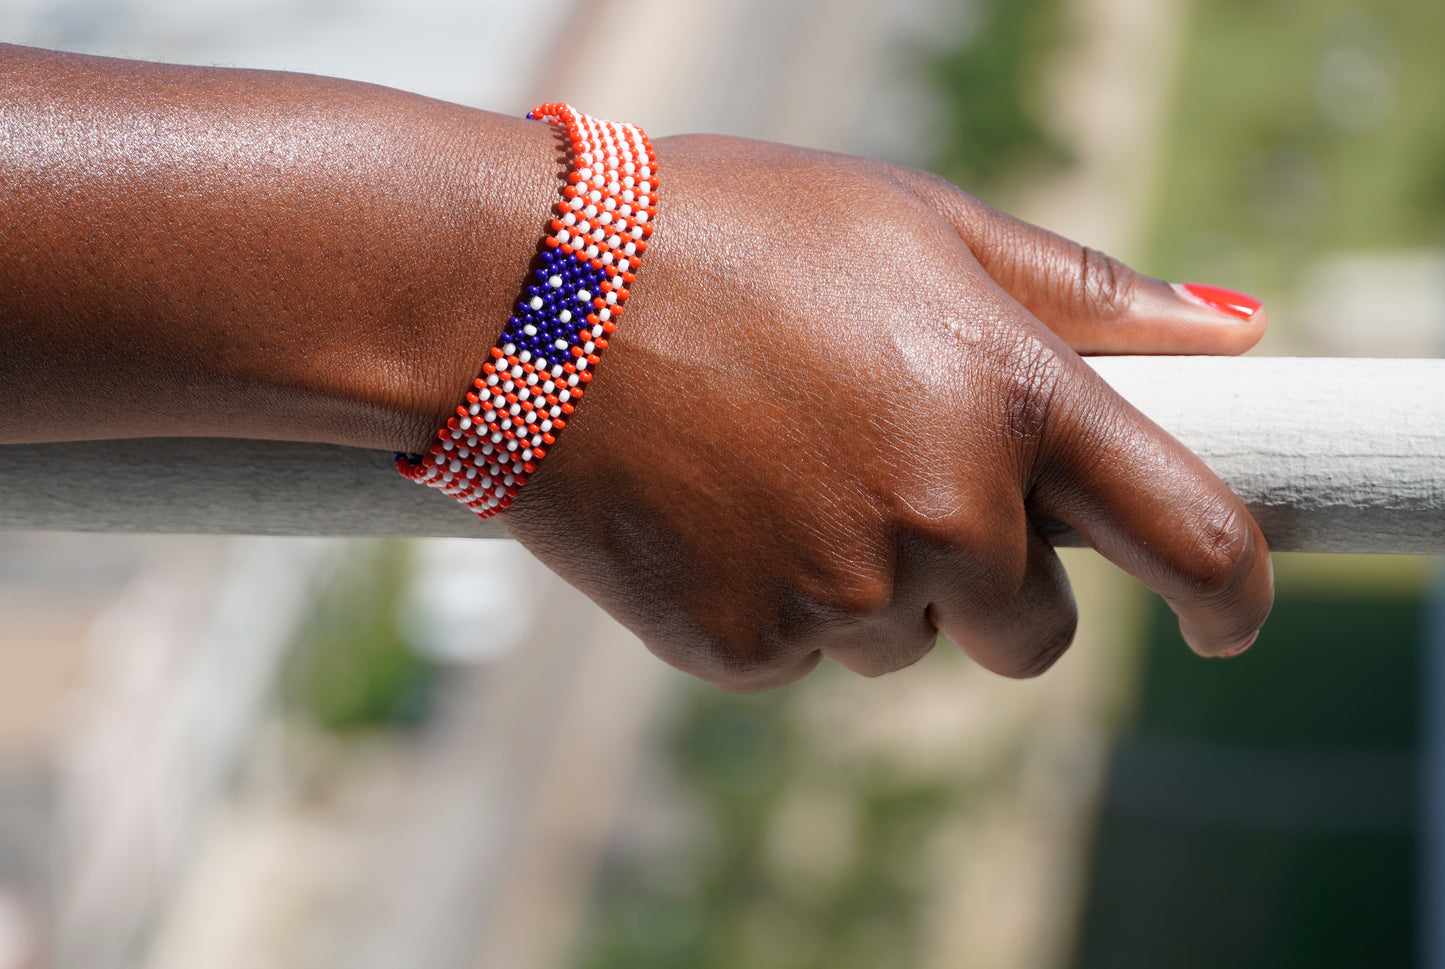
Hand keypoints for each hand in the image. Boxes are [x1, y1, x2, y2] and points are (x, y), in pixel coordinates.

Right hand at [499, 134, 1274, 689]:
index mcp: (1014, 400)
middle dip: (993, 584)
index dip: (1230, 591)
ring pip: (903, 643)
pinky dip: (772, 600)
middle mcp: (947, 515)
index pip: (1193, 538)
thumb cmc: (731, 233)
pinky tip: (710, 509)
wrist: (528, 298)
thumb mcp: (916, 221)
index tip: (1226, 617)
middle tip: (899, 490)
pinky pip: (798, 655)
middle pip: (1033, 630)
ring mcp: (840, 594)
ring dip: (867, 583)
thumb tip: (1229, 331)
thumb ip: (1084, 292)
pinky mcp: (744, 649)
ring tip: (772, 471)